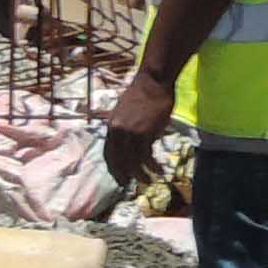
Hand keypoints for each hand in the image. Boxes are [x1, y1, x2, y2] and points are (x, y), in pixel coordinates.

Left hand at [100, 67, 173, 200]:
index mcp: (111, 126)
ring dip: (141, 175)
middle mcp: (117, 131)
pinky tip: (159, 171)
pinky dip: (152, 166)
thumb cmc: (142, 93)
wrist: (153, 82)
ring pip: (133, 162)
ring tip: (148, 182)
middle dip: (124, 175)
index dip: (114, 168)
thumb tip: (130, 141)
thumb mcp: (125, 111)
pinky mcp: (144, 133)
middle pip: (118, 160)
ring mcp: (130, 133)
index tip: (120, 177)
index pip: (108, 153)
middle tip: (130, 185)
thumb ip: (125, 126)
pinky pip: (147, 156)